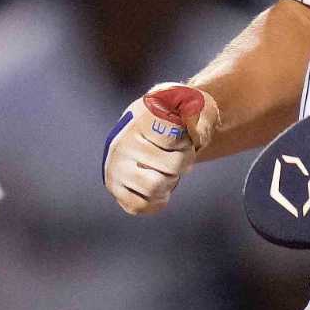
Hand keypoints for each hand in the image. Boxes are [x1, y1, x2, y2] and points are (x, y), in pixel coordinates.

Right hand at [103, 84, 221, 214]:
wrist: (151, 128)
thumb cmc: (175, 117)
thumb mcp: (188, 104)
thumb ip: (195, 110)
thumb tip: (193, 123)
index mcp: (139, 119)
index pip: (174, 139)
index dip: (187, 142)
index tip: (182, 136)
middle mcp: (122, 142)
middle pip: (171, 166)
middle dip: (182, 163)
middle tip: (176, 155)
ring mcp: (115, 166)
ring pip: (154, 188)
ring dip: (169, 182)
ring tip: (166, 171)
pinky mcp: (114, 186)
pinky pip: (139, 206)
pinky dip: (156, 201)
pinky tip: (160, 189)